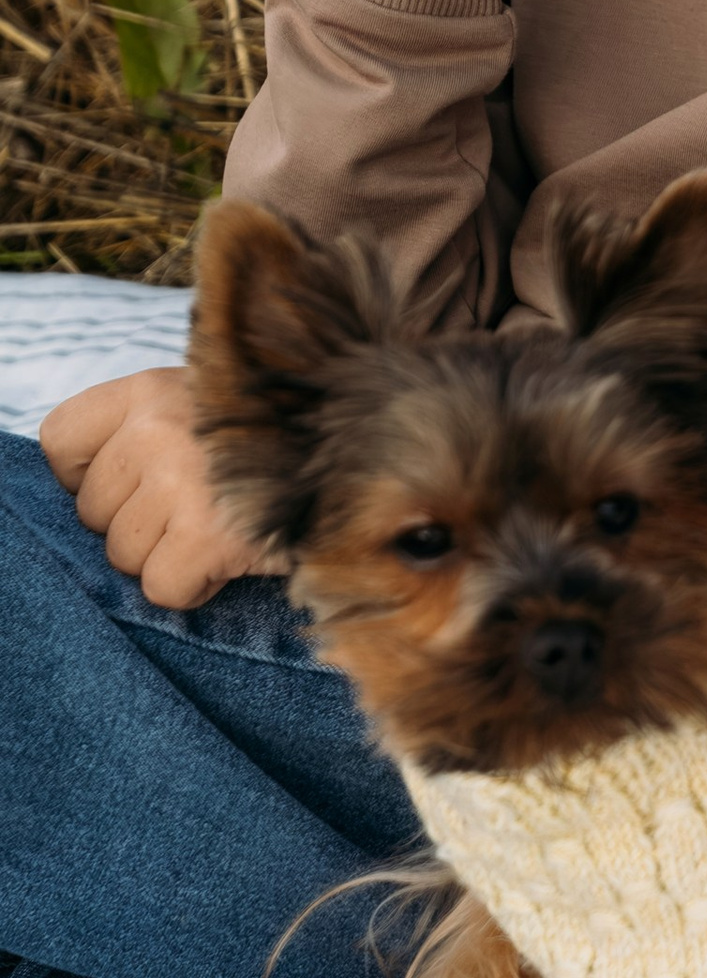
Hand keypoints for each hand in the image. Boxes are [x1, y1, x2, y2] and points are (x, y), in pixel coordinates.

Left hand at [41, 367, 272, 608]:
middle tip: (197, 507)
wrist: (374, 451)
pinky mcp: (209, 537)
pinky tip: (230, 556)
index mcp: (150, 389)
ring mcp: (182, 484)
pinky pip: (162, 588)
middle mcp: (158, 430)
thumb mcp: (212, 403)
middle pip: (92, 512)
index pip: (61, 442)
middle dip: (137, 524)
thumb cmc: (281, 433)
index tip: (131, 482)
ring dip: (167, 556)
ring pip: (123, 556)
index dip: (88, 475)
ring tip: (219, 527)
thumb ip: (150, 428)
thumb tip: (91, 490)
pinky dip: (194, 586)